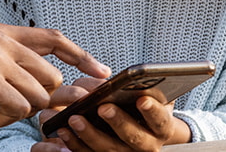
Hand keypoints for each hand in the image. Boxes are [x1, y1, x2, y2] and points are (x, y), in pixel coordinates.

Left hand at [42, 96, 190, 151]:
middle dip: (118, 122)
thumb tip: (120, 80)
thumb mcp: (150, 96)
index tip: (142, 99)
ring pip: (108, 149)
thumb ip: (141, 88)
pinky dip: (74, 144)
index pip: (160, 120)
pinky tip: (64, 132)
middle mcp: (146, 145)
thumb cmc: (142, 106)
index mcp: (161, 127)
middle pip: (133, 137)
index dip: (152, 111)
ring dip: (90, 134)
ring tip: (75, 118)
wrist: (141, 130)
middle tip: (104, 108)